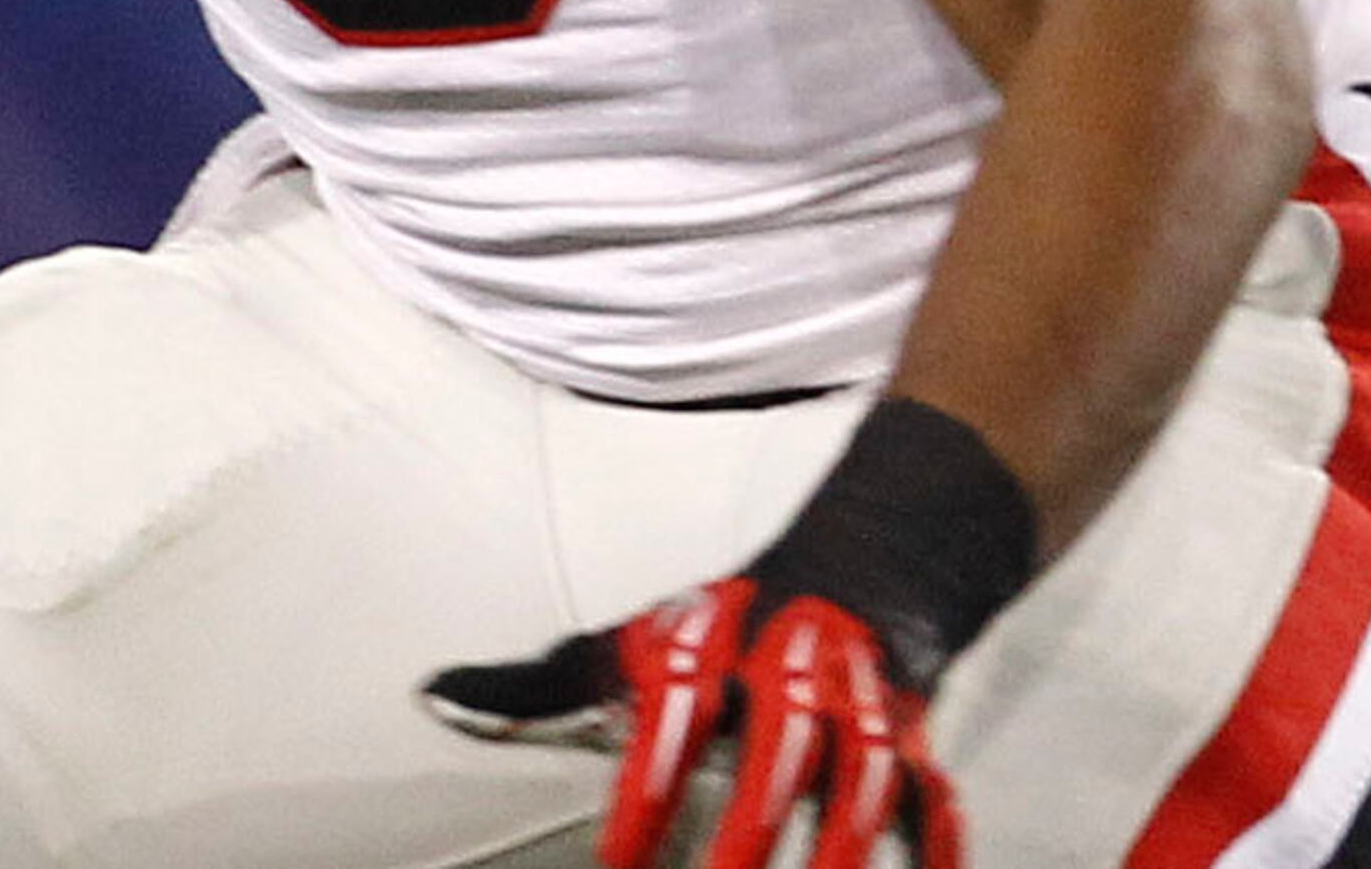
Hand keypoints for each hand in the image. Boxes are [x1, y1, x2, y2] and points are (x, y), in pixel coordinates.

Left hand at [425, 580, 960, 868]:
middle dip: (754, 823)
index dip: (648, 790)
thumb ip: (545, 683)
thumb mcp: (644, 636)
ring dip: (842, 848)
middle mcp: (801, 656)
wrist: (883, 534)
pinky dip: (931, 846)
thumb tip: (438, 698)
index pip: (681, 710)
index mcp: (723, 634)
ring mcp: (869, 693)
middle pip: (784, 739)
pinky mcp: (917, 729)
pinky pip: (931, 792)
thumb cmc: (743, 615)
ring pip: (868, 771)